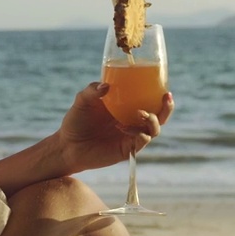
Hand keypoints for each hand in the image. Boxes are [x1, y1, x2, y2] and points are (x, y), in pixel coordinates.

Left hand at [56, 82, 172, 174]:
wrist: (67, 146)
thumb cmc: (76, 121)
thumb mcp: (82, 101)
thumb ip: (92, 90)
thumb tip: (106, 86)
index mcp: (126, 107)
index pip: (149, 100)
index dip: (160, 95)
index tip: (165, 87)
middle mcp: (132, 121)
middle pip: (159, 116)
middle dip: (167, 108)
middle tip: (166, 98)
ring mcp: (131, 135)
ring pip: (154, 129)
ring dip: (152, 120)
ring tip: (140, 113)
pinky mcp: (127, 149)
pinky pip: (142, 141)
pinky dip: (139, 134)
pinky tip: (123, 128)